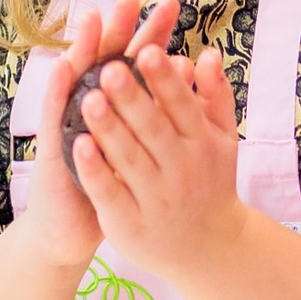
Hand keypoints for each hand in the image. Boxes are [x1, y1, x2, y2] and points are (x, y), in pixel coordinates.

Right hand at [14, 0, 178, 270]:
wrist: (76, 225)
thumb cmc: (114, 182)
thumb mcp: (143, 143)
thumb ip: (161, 105)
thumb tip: (190, 68)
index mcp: (118, 103)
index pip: (138, 60)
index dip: (153, 34)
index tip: (174, 5)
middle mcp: (90, 102)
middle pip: (107, 57)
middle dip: (119, 28)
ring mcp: (68, 121)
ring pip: (76, 77)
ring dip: (83, 49)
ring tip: (93, 18)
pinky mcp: (52, 144)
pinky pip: (54, 114)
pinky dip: (59, 90)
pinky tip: (64, 66)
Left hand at [73, 29, 251, 278]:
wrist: (208, 248)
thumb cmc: (210, 181)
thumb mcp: (222, 139)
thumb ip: (215, 95)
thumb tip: (207, 52)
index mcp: (202, 143)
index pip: (181, 105)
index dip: (164, 80)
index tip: (146, 51)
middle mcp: (181, 169)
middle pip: (153, 129)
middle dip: (132, 99)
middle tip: (110, 68)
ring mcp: (155, 197)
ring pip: (129, 158)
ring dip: (109, 129)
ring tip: (88, 98)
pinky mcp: (130, 222)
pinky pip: (110, 192)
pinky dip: (96, 170)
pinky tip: (78, 145)